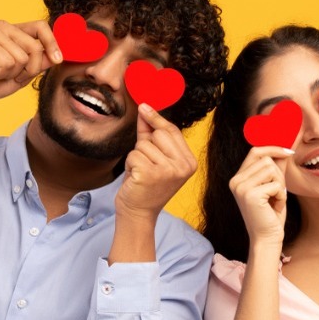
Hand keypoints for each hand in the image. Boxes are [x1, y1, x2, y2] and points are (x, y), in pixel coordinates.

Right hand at [0, 20, 61, 103]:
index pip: (40, 27)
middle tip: (13, 75)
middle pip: (35, 47)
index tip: (58, 59)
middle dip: (30, 69)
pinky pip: (9, 62)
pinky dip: (2, 73)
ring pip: (23, 57)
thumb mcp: (22, 74)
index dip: (52, 42)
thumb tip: (56, 56)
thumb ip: (38, 63)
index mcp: (14, 31)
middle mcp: (4, 27)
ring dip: (13, 73)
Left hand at [115, 104, 196, 222]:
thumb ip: (150, 132)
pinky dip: (129, 164)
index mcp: (189, 162)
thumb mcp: (153, 156)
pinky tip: (135, 177)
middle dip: (146, 145)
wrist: (138, 213)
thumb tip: (145, 107)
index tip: (143, 106)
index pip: (172, 131)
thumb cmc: (145, 184)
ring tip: (140, 173)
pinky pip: (133, 155)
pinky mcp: (150, 174)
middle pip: (158, 134)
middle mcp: (183, 166)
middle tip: (146, 164)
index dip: (156, 118)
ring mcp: (168, 171)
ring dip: (136, 157)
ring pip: (143, 145)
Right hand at [229, 146, 291, 245]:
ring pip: (272, 170)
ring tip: (275, 200)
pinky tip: (274, 207)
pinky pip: (276, 184)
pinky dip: (281, 196)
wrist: (267, 238)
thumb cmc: (271, 213)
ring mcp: (241, 187)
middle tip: (277, 193)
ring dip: (280, 185)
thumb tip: (286, 147)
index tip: (289, 152)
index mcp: (238, 178)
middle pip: (266, 160)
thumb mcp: (274, 186)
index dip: (273, 149)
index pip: (255, 151)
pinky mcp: (250, 195)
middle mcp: (236, 181)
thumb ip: (277, 167)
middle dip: (278, 175)